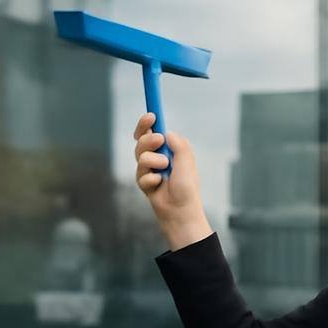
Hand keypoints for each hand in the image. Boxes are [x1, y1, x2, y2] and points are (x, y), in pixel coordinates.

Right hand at [133, 113, 211, 249]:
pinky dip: (152, 179)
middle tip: (159, 142)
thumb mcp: (186, 162)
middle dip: (148, 139)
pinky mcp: (143, 182)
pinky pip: (142, 175)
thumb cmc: (187, 187)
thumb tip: (166, 132)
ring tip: (165, 171)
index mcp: (168, 150)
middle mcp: (156, 157)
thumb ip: (178, 145)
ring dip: (154, 161)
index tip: (151, 116)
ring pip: (140, 156)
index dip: (148, 123)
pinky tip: (159, 185)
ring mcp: (148, 170)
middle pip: (141, 140)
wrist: (181, 211)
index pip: (153, 132)